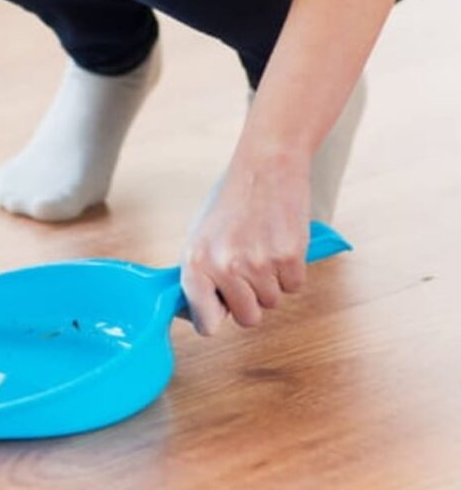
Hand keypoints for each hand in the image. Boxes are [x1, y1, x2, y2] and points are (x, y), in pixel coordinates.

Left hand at [180, 149, 311, 334]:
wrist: (265, 167)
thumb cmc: (230, 202)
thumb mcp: (201, 237)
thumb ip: (200, 276)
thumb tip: (200, 315)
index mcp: (194, 263)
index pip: (205, 322)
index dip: (215, 318)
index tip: (220, 310)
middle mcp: (223, 267)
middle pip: (247, 319)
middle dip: (250, 301)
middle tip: (248, 269)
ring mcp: (258, 264)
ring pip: (272, 303)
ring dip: (271, 283)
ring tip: (262, 247)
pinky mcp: (289, 257)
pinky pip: (294, 287)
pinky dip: (291, 271)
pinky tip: (279, 243)